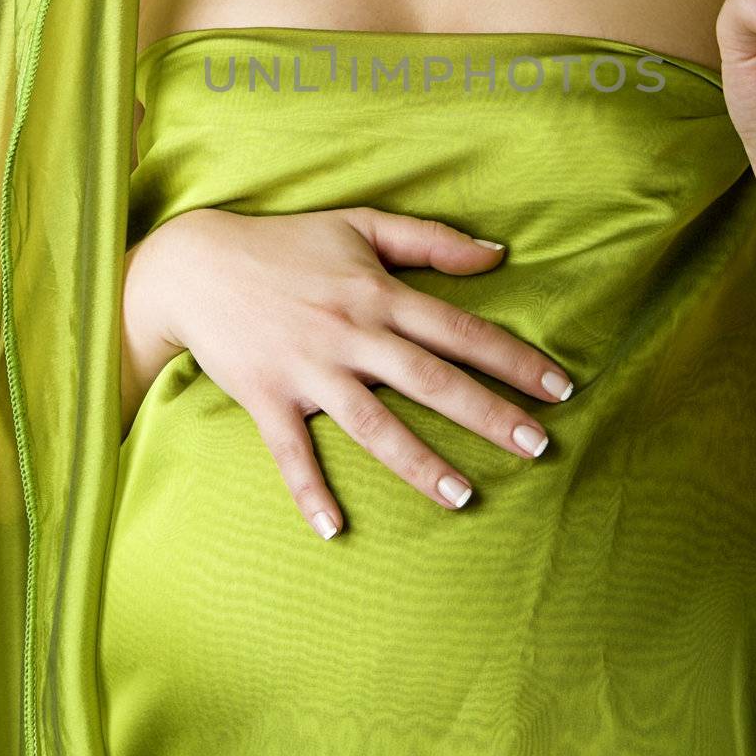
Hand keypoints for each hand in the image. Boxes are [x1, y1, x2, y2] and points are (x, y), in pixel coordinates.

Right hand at [125, 206, 574, 539]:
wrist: (196, 265)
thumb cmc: (286, 242)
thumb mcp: (361, 225)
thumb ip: (431, 240)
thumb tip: (498, 253)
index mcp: (378, 293)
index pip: (460, 330)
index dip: (513, 359)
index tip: (559, 388)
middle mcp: (350, 334)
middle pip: (431, 380)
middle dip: (488, 416)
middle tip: (540, 449)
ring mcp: (308, 370)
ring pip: (373, 424)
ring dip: (420, 463)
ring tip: (465, 497)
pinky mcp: (266, 398)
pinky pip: (291, 453)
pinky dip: (310, 492)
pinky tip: (336, 530)